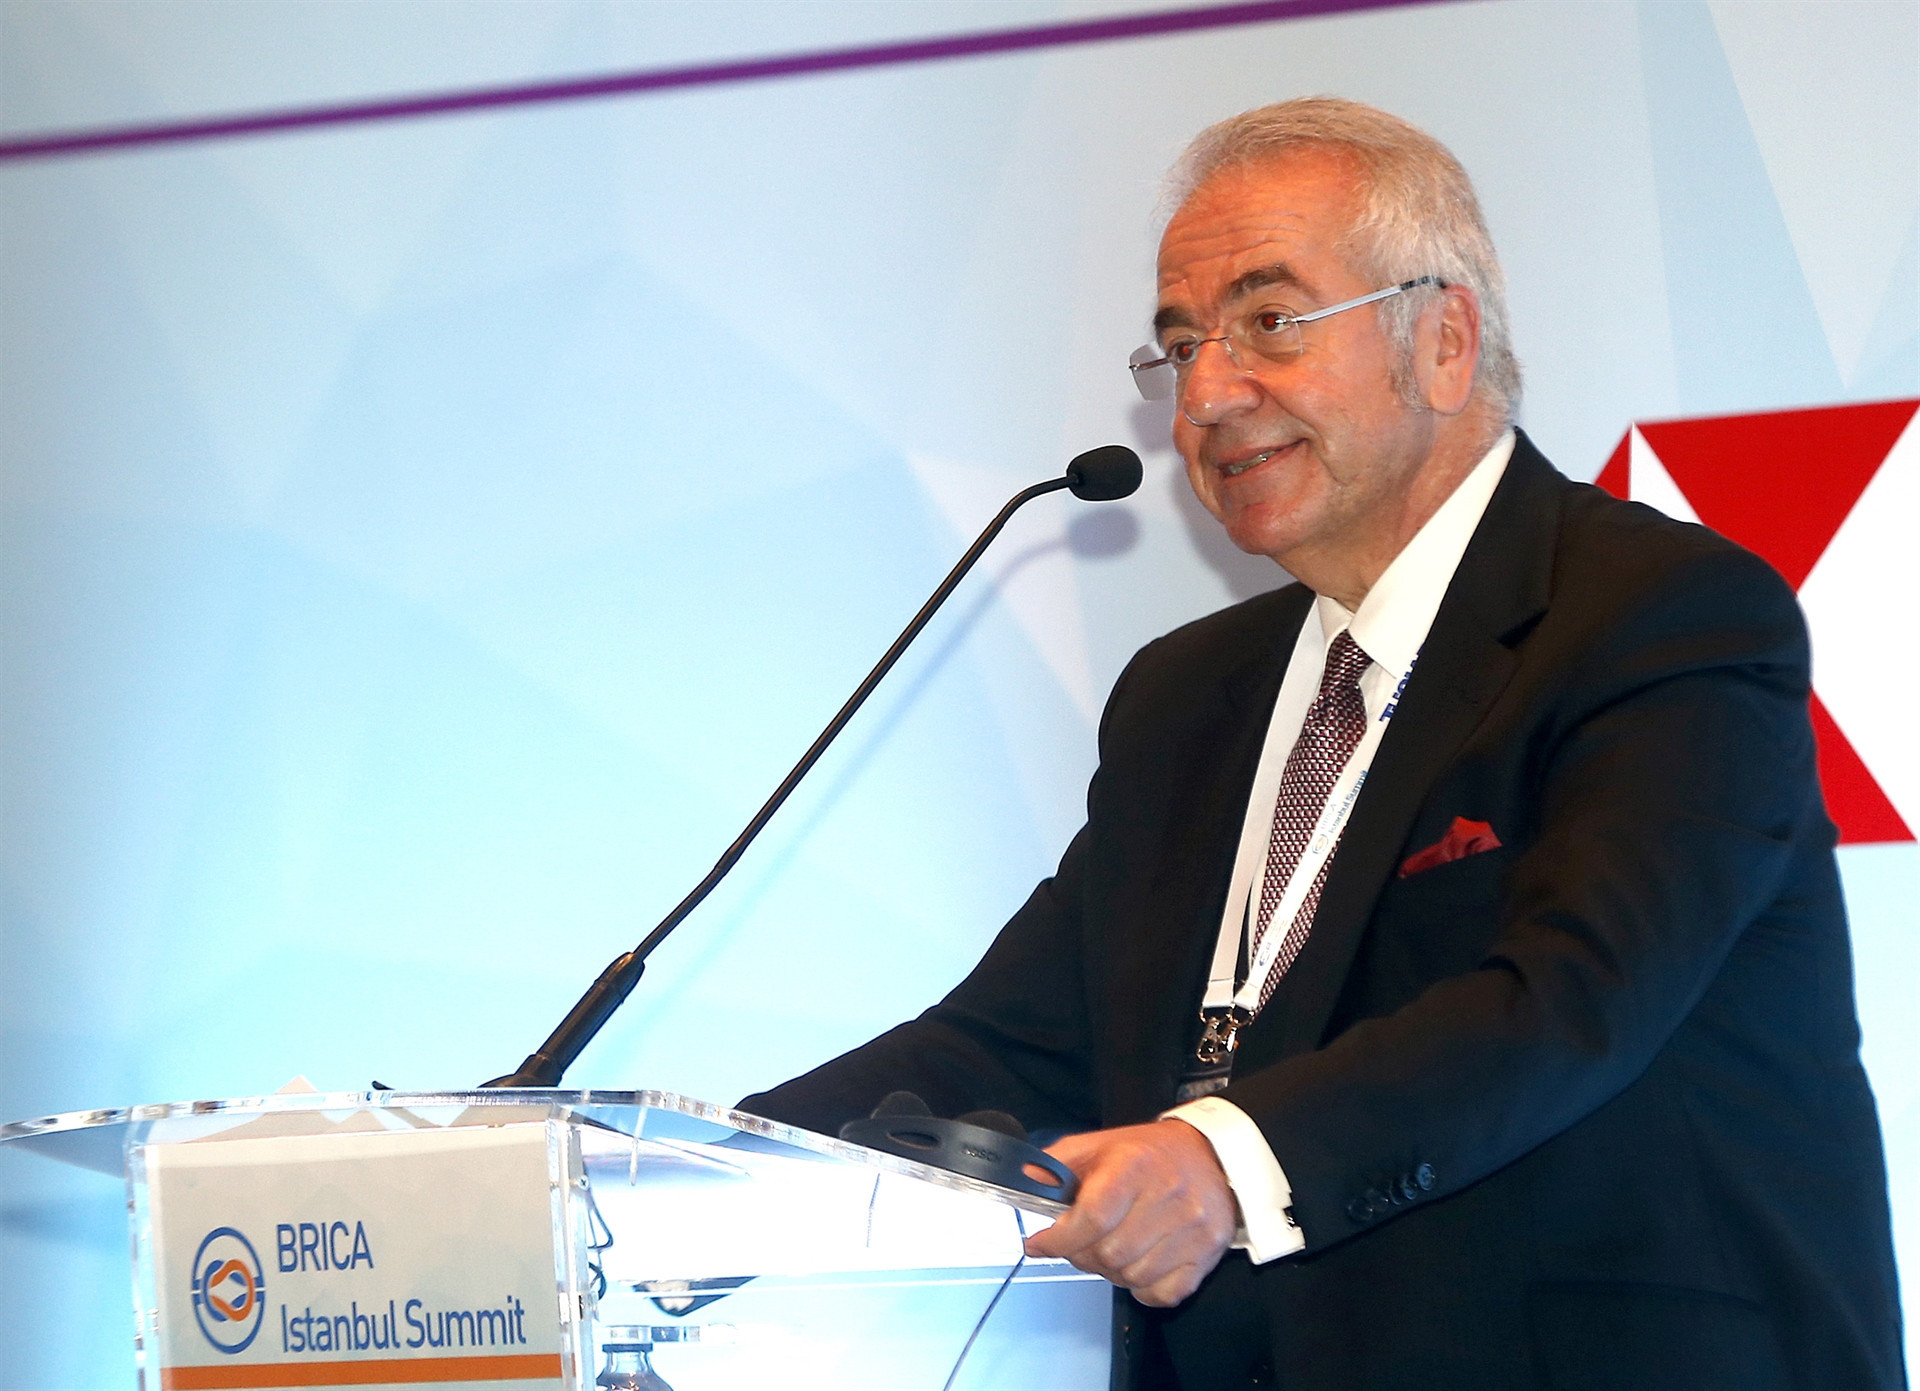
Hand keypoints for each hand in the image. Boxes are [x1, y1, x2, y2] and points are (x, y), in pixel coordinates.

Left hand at [1022, 1119, 1236, 1306]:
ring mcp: (1192, 1228)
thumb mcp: (1099, 1145)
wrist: (1210, 1155)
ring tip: (1114, 1246)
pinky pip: (1162, 1294)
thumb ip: (1056, 1164)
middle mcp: (1168, 1197)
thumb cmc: (1150, 1154)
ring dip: (1112, 1270)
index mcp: (1135, 1166)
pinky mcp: (1207, 1253)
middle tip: (1080, 1242)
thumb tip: (1023, 1181)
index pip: (1091, 1218)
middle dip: (1082, 1254)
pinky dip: (1143, 1287)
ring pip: (1131, 1277)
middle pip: (1107, 1254)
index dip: (1058, 1239)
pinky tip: (1141, 1261)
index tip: (1039, 1244)